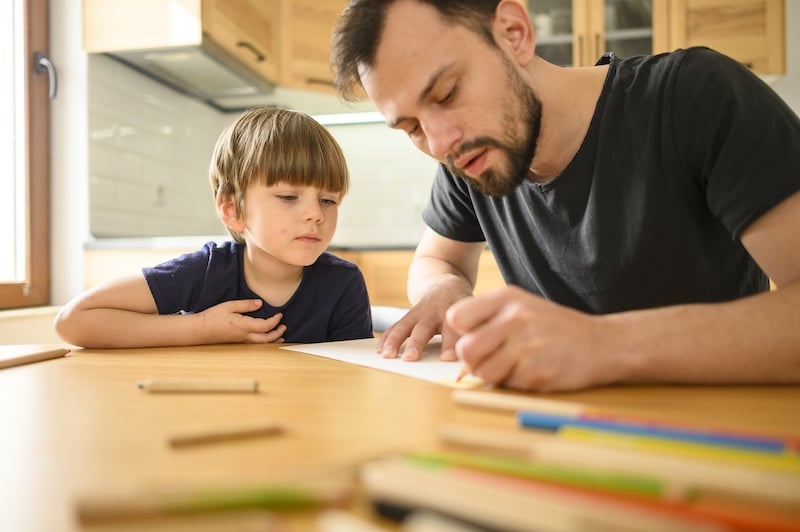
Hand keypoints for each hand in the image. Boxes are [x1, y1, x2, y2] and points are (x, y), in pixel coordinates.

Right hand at [195, 299, 285, 343]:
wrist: (199, 330)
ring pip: (261, 343)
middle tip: (284, 326)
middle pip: (266, 338)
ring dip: (272, 340)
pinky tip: (265, 338)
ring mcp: (241, 341)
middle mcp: (244, 336)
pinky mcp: (237, 342)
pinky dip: (264, 341)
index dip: (275, 321)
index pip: (266, 326)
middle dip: (278, 333)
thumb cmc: (212, 317)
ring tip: (280, 335)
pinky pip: (255, 344)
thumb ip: (246, 305)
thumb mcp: (229, 306)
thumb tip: (260, 304)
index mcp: (244, 326)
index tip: (280, 314)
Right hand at [376, 291, 466, 361]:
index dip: (450, 344)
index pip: (452, 330)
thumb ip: (470, 336)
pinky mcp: (408, 316)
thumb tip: (470, 364)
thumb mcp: (471, 318)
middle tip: (411, 358)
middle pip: (424, 328)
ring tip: (388, 356)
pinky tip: (379, 351)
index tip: (447, 359)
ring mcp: (418, 313)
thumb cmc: (462, 311)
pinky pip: (394, 327)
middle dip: (416, 343)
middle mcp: (434, 312)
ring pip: (404, 326)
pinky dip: (386, 338)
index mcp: (453, 314)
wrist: (445, 287)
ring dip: (395, 341)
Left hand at [446, 286, 618, 390]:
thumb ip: (488, 326)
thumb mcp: (521, 309)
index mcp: (506, 298)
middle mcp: (515, 317)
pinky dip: (515, 383)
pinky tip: (533, 371)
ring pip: (482, 372)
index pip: (457, 317)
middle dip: (473, 362)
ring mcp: (527, 344)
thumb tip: (459, 366)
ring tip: (513, 367)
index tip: (477, 339)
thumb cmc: (554, 328)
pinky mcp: (537, 371)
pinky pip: (507, 385)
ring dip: (493, 375)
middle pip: (465, 349)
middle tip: (490, 361)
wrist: (603, 344)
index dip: (462, 333)